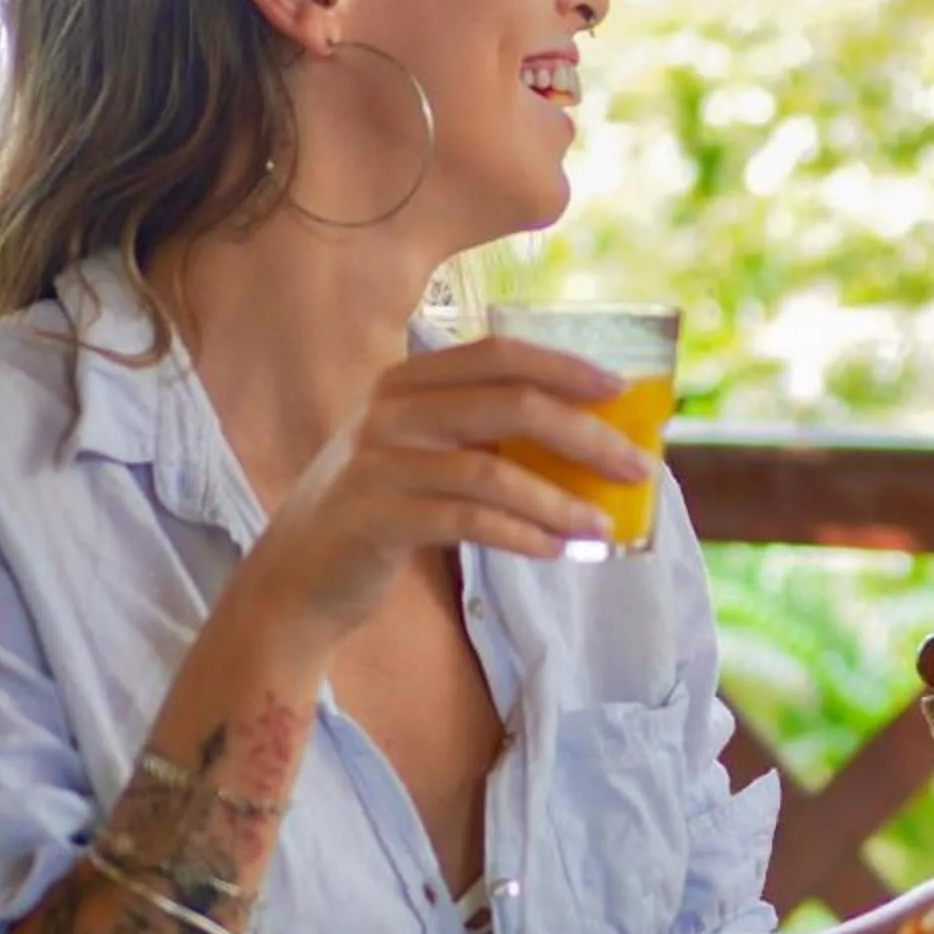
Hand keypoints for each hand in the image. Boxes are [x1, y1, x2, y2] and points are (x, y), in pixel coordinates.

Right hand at [231, 338, 653, 646]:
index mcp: (405, 382)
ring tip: (603, 527)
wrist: (297, 578)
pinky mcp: (373, 516)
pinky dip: (520, 534)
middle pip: (509, 404)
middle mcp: (389, 410)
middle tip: (635, 468)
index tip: (620, 390)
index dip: (564, 366)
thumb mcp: (424, 456)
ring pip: (492, 470)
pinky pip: (466, 519)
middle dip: (585, 435)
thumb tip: (590, 442)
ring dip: (559, 501)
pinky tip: (555, 551)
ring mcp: (377, 462)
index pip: (498, 354)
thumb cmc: (381, 513)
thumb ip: (481, 436)